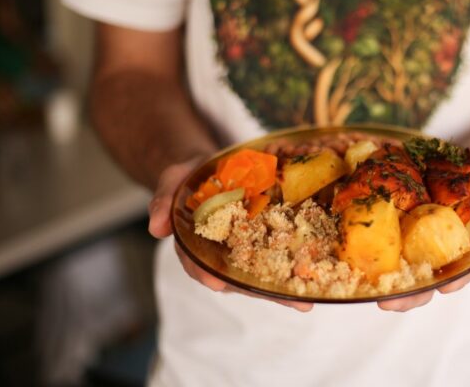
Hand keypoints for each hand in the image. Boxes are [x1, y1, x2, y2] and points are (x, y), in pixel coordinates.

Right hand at [148, 156, 312, 311]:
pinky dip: (292, 265)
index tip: (216, 283)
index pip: (198, 264)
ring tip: (306, 299)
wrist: (212, 167)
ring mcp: (243, 250)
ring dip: (282, 289)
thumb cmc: (190, 178)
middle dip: (261, 291)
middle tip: (286, 301)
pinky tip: (314, 276)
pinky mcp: (263, 239)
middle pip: (237, 278)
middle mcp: (221, 255)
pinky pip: (276, 255)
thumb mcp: (172, 182)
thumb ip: (163, 202)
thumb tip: (155, 228)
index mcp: (196, 246)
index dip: (206, 273)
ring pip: (260, 274)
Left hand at [378, 173, 469, 311]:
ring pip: (399, 268)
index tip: (445, 287)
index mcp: (464, 250)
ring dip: (384, 282)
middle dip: (409, 295)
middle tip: (390, 303)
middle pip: (423, 280)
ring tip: (369, 293)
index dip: (453, 280)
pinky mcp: (395, 222)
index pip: (461, 272)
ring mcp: (415, 239)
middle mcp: (438, 251)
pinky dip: (367, 248)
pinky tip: (350, 254)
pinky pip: (381, 237)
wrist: (465, 161)